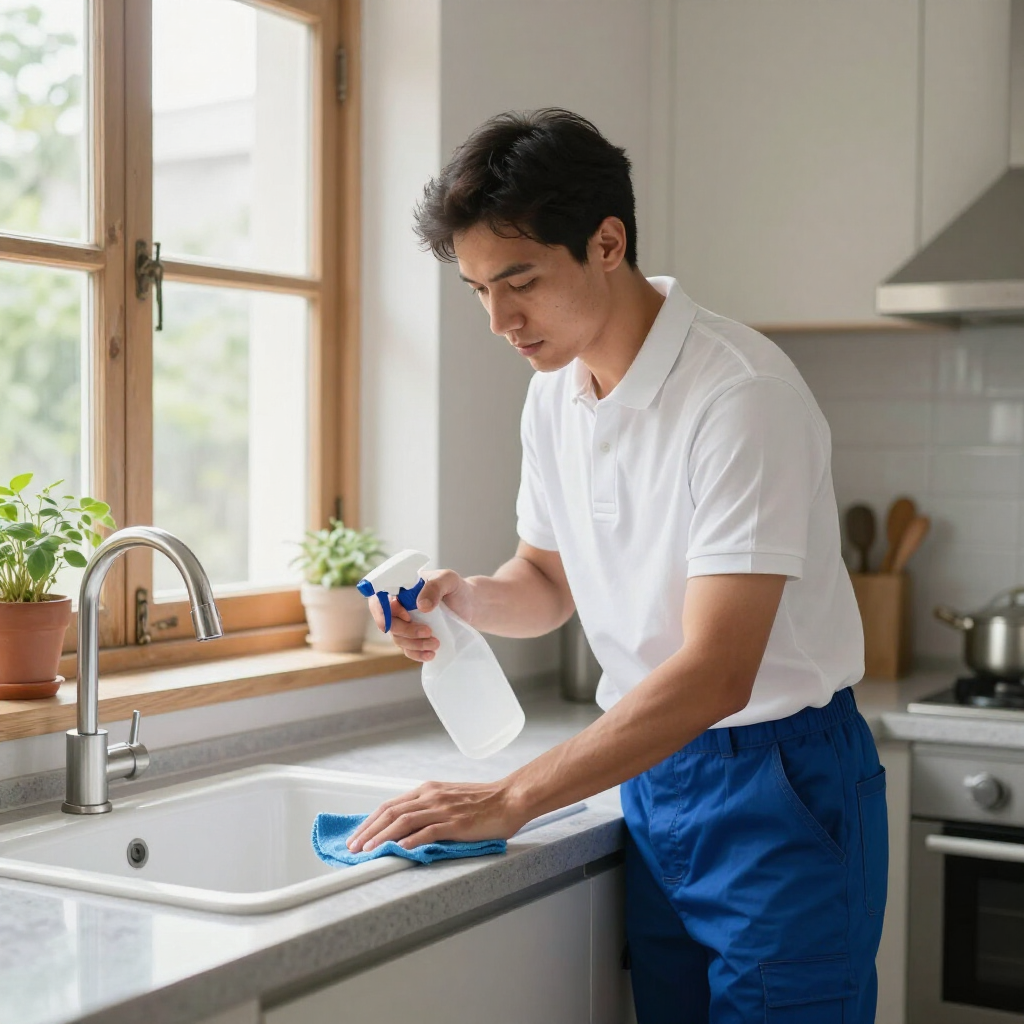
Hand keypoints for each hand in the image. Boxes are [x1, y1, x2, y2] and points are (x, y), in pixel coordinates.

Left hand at [346, 779, 529, 851]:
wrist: (510, 798)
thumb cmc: (483, 802)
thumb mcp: (450, 799)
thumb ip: (429, 809)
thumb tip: (406, 828)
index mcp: (428, 790)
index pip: (390, 805)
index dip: (370, 821)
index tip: (357, 835)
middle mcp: (431, 796)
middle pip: (391, 812)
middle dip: (368, 830)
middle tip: (353, 847)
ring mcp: (443, 809)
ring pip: (404, 821)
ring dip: (382, 836)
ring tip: (368, 850)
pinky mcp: (456, 823)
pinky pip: (429, 831)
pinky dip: (412, 840)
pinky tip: (400, 850)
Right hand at [368, 568, 475, 662]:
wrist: (469, 605)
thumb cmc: (455, 588)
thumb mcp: (448, 580)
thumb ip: (434, 587)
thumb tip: (421, 605)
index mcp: (400, 588)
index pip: (379, 600)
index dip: (386, 611)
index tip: (406, 616)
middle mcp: (398, 607)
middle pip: (389, 623)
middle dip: (406, 631)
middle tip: (428, 632)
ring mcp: (405, 624)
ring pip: (398, 638)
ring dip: (414, 644)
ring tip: (436, 643)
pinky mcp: (414, 638)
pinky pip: (408, 649)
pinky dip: (417, 654)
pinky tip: (431, 655)